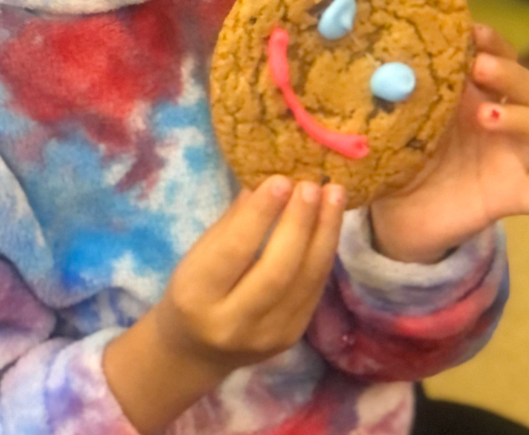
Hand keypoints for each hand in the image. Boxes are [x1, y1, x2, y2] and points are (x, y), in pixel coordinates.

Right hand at [104, 176, 344, 433]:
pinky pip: (314, 290)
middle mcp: (232, 323)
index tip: (281, 179)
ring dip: (324, 233)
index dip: (260, 214)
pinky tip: (331, 221)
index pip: (233, 251)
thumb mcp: (198, 254)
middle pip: (277, 270)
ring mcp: (267, 336)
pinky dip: (325, 251)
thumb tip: (267, 180)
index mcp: (197, 295)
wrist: (196, 350)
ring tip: (334, 194)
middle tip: (312, 184)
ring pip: (305, 281)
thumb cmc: (194, 289)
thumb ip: (233, 223)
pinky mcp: (291, 337)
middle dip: (299, 222)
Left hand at [369, 24, 528, 263]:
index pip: (502, 56)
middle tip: (479, 68)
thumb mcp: (394, 114)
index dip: (495, 42)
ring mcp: (509, 158)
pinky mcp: (509, 196)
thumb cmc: (398, 152)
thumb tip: (368, 56)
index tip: (472, 32)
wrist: (393, 212)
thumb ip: (392, 89)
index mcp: (473, 93)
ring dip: (524, 116)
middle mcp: (499, 119)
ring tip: (486, 114)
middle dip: (511, 72)